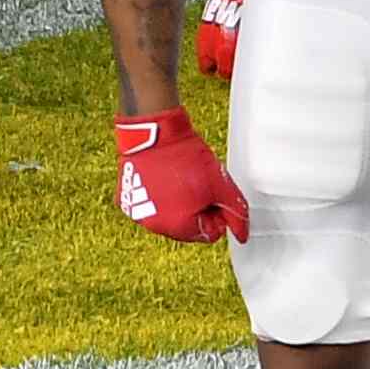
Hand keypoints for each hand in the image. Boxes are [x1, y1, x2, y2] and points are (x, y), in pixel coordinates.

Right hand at [114, 109, 248, 240]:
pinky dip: (156, 194)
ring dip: (177, 201)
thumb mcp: (221, 184)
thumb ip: (236, 212)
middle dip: (197, 207)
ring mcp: (138, 214)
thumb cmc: (187, 157)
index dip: (217, 210)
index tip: (213, 190)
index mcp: (181, 228)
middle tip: (197, 181)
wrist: (154, 132)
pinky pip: (148, 204)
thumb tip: (242, 236)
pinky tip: (160, 175)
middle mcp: (156, 227)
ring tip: (178, 175)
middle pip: (189, 226)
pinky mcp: (126, 199)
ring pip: (168, 215)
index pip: (211, 232)